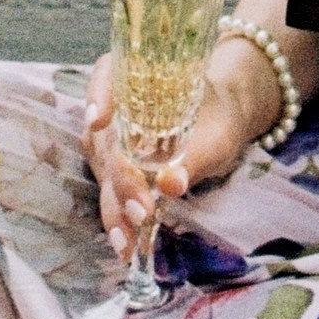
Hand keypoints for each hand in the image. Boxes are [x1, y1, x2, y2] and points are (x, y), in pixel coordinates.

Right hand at [81, 48, 260, 264]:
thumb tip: (170, 185)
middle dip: (121, 179)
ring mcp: (109, 140)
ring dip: (114, 207)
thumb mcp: (217, 133)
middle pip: (106, 138)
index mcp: (136, 76)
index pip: (107, 74)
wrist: (220, 126)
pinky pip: (111, 191)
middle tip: (140, 213)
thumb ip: (194, 157)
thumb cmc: (218, 117)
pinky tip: (128, 244)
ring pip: (104, 171)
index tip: (98, 121)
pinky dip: (119, 217)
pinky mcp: (113, 168)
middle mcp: (114, 106)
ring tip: (126, 243)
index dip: (98, 96)